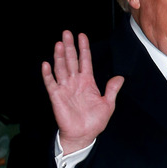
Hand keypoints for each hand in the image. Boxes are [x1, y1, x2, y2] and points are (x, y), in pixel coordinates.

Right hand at [42, 31, 123, 153]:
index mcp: (87, 82)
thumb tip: (120, 77)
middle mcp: (75, 82)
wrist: (84, 135)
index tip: (82, 35)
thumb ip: (112, 90)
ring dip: (59, 56)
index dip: (83, 48)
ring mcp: (65, 88)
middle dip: (69, 46)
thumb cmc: (95, 121)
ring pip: (61, 68)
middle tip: (67, 33)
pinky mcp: (56, 96)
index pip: (85, 60)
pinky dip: (48, 74)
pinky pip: (51, 83)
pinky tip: (46, 64)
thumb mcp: (108, 104)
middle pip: (71, 60)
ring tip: (59, 43)